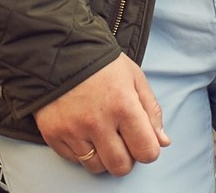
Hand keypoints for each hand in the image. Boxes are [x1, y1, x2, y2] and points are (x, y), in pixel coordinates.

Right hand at [33, 55, 170, 176]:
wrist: (58, 49)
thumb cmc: (100, 62)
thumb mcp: (134, 77)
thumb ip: (152, 110)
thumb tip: (162, 142)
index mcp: (123, 106)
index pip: (146, 151)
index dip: (147, 149)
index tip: (140, 140)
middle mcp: (97, 122)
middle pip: (121, 166)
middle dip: (126, 158)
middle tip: (120, 139)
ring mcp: (73, 130)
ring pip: (96, 167)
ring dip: (102, 156)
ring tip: (100, 134)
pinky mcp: (53, 134)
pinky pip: (73, 160)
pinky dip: (81, 151)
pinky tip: (82, 131)